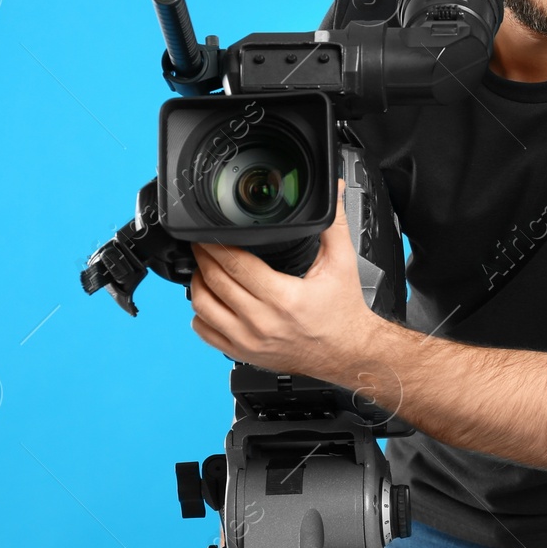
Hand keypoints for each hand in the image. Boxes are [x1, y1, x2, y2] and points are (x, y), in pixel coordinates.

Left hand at [187, 178, 369, 381]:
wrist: (348, 353)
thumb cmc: (344, 314)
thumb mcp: (342, 264)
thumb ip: (334, 224)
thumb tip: (335, 193)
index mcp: (283, 298)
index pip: (235, 265)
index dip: (216, 245)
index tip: (208, 234)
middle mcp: (262, 322)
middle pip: (215, 282)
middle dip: (203, 258)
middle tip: (202, 244)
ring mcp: (249, 341)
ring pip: (203, 308)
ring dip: (198, 284)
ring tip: (203, 269)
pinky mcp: (244, 354)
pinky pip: (207, 333)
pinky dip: (200, 315)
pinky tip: (210, 300)